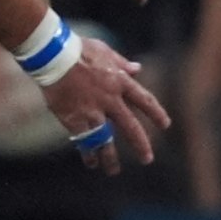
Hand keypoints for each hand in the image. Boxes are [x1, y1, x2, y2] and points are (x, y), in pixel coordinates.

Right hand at [40, 36, 170, 171]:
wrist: (54, 55)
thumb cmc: (78, 48)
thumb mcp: (106, 51)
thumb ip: (122, 63)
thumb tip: (138, 69)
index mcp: (121, 82)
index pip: (145, 101)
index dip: (157, 114)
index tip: (166, 125)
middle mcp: (111, 100)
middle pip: (130, 127)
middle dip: (141, 145)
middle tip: (147, 159)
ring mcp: (93, 111)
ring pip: (106, 140)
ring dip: (110, 157)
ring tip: (113, 171)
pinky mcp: (75, 119)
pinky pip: (84, 141)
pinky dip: (87, 153)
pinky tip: (90, 162)